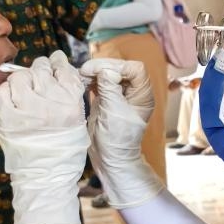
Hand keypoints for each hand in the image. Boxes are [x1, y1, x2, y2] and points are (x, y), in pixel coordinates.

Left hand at [0, 53, 88, 223]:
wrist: (46, 178)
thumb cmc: (64, 151)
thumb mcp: (78, 120)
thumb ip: (69, 96)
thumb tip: (59, 73)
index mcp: (70, 101)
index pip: (63, 68)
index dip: (57, 62)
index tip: (55, 62)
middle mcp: (49, 101)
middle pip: (41, 68)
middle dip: (40, 69)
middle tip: (38, 75)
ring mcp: (26, 108)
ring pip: (20, 76)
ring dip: (22, 79)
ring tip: (24, 88)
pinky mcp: (7, 116)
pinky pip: (2, 91)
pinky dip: (6, 91)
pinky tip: (12, 98)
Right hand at [80, 58, 162, 208]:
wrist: (109, 157)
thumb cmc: (116, 138)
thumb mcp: (113, 111)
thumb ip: (109, 88)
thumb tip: (105, 69)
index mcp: (142, 95)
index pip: (135, 69)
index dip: (118, 66)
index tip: (100, 72)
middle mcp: (133, 93)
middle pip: (120, 68)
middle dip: (102, 67)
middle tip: (85, 70)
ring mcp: (119, 95)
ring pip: (108, 74)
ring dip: (94, 72)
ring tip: (81, 75)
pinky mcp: (107, 99)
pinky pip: (100, 83)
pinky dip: (91, 80)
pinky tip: (82, 81)